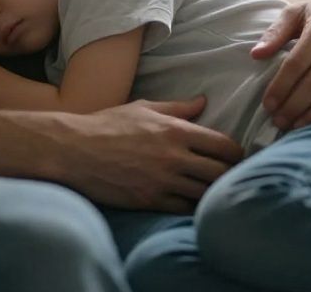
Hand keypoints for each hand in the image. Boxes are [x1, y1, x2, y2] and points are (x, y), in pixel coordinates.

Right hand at [53, 96, 244, 213]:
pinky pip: (185, 208)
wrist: (75, 150)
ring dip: (212, 192)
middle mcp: (175, 156)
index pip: (224, 146)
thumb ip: (177, 107)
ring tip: (213, 190)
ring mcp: (164, 181)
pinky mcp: (151, 201)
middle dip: (229, 175)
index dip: (236, 153)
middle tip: (228, 176)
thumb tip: (203, 102)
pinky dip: (193, 206)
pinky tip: (192, 202)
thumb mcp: (143, 108)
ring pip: (206, 193)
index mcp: (176, 130)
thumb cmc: (107, 125)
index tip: (234, 157)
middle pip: (222, 172)